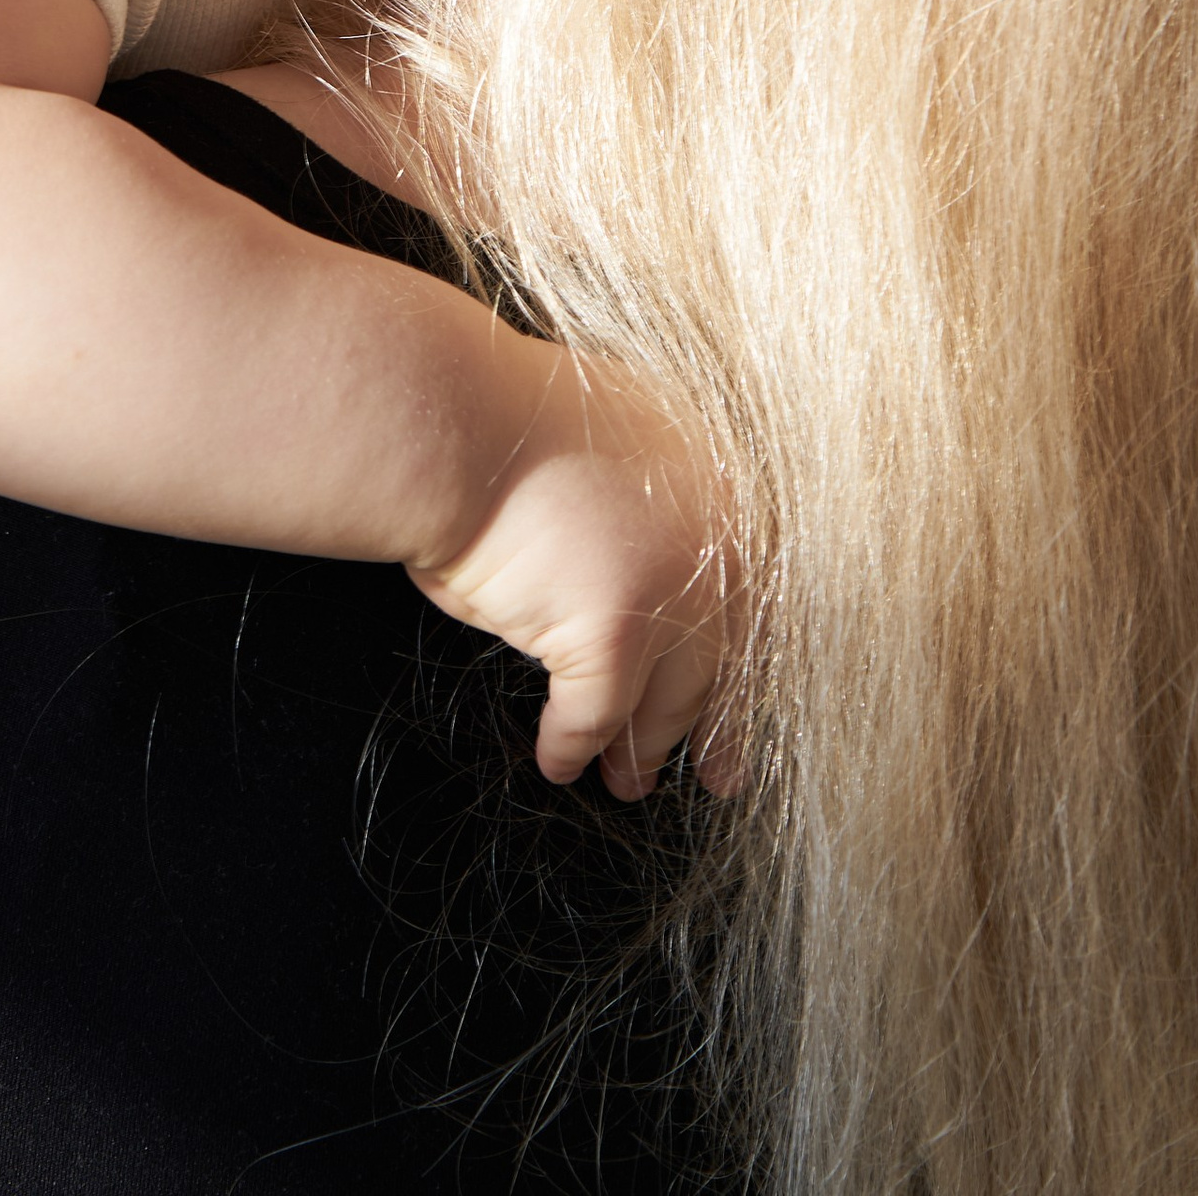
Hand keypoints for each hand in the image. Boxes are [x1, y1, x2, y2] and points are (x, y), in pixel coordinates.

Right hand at [411, 355, 744, 798]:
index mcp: (713, 479)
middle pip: (723, 654)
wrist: (452, 416)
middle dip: (714, 723)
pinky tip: (557, 761)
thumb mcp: (605, 441)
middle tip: (713, 771)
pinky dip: (571, 744)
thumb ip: (643, 502)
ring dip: (642, 747)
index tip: (737, 696)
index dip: (739, 648)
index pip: (744, 587)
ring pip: (665, 697)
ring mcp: (668, 588)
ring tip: (625, 780)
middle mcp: (711, 538)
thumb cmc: (498, 417)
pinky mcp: (616, 636)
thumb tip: (631, 559)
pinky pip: (593, 715)